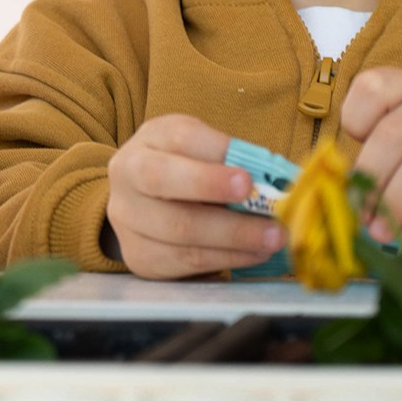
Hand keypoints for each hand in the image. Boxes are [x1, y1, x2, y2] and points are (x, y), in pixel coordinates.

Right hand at [105, 113, 284, 278]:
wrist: (142, 205)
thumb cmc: (183, 171)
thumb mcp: (200, 150)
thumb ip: (229, 158)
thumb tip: (274, 178)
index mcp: (149, 139)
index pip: (179, 139)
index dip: (214, 156)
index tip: (248, 178)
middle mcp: (127, 175)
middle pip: (163, 179)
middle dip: (215, 191)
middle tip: (263, 209)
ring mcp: (127, 218)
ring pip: (178, 229)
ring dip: (234, 236)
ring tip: (273, 238)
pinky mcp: (139, 256)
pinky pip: (184, 261)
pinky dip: (226, 258)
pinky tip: (254, 254)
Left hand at [341, 67, 401, 247]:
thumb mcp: (400, 151)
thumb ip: (373, 152)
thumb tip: (343, 182)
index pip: (374, 87)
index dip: (353, 124)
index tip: (353, 160)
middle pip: (395, 130)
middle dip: (371, 178)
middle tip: (362, 213)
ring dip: (395, 203)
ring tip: (382, 231)